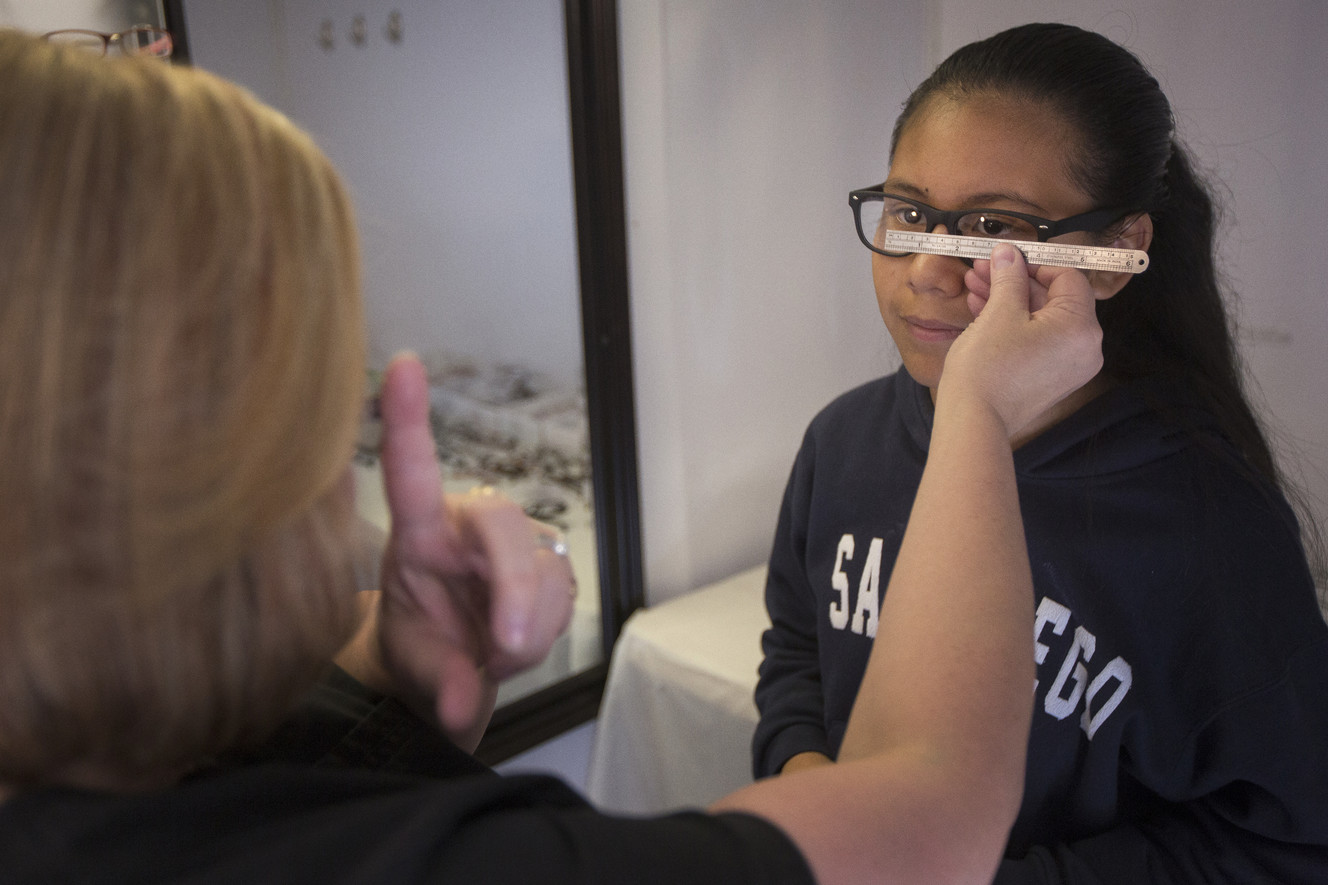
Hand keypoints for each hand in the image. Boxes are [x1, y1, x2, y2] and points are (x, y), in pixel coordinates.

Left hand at [369, 353, 574, 746]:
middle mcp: (468, 525)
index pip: (411, 473)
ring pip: (544, 576)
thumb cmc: (419, 646)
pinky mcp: (550, 562)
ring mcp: (514, 542)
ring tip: (491, 652)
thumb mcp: (413, 664)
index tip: (402, 366)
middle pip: (502, 529)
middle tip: (501, 648)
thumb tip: (462, 710)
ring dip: (526, 629)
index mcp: (418, 534)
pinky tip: (517, 639)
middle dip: (513, 590)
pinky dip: (543, 631)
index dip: (407, 419)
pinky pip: (564, 596)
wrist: (455, 662)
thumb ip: (438, 683)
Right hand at [943, 244, 1103, 437]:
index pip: (1067, 277)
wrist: (973, 422)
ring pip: (1041, 320)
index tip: (1005, 257)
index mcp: (1080, 327)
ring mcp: (1069, 366)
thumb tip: (1010, 253)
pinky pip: (1038, 340)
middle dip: (1015, 281)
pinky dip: (1015, 325)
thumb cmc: (987, 369)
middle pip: (1053, 299)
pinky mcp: (1051, 379)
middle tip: (983, 269)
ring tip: (974, 288)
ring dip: (1009, 301)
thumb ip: (1009, 277)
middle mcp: (1085, 348)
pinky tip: (982, 312)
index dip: (1034, 262)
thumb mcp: (998, 312)